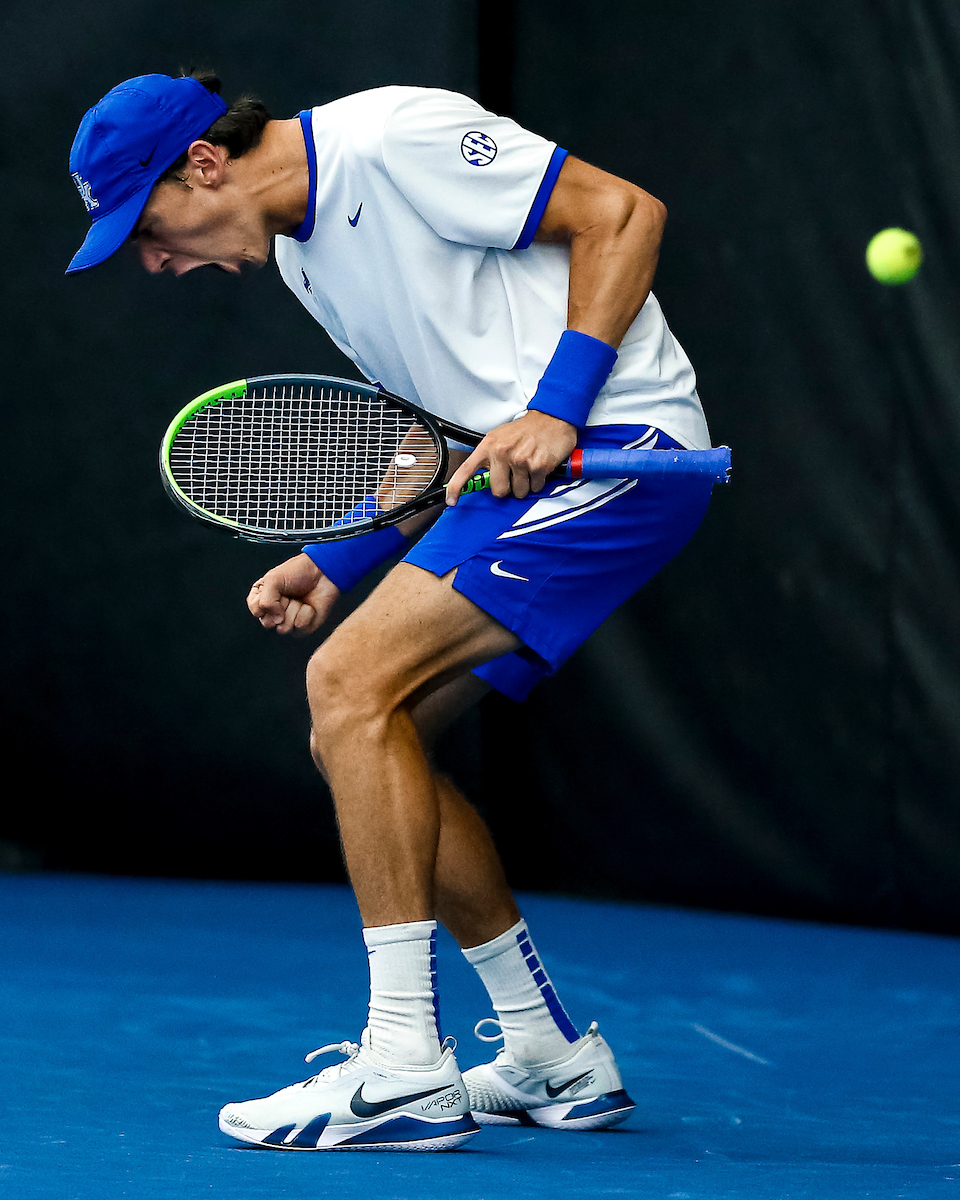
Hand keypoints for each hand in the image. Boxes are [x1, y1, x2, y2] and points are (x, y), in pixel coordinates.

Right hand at [247, 553, 339, 635]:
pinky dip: (306, 614)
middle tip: (288, 595)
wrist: (322, 572)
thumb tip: (276, 620)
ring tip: (299, 599)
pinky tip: (309, 605)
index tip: (274, 588)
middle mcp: (274, 613)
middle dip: (280, 607)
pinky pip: (300, 627)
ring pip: (283, 628)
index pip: (256, 611)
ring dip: (294, 610)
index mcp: (262, 600)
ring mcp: (288, 621)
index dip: (266, 602)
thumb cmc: (297, 572)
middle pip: (268, 623)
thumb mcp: (273, 579)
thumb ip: (265, 600)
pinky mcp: (303, 627)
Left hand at [445, 411, 577, 505]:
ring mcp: (520, 460)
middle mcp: (502, 452)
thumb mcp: (499, 437)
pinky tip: (538, 466)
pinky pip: (535, 488)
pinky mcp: (538, 466)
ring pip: (518, 492)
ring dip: (525, 485)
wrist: (551, 418)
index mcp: (489, 445)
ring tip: (528, 467)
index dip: (456, 487)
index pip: (467, 469)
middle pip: (498, 491)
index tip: (451, 500)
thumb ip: (488, 458)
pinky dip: (538, 481)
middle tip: (514, 473)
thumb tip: (479, 480)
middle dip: (508, 486)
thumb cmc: (525, 430)